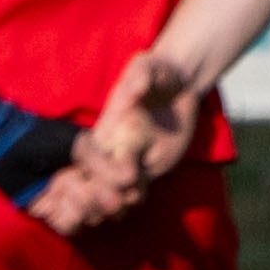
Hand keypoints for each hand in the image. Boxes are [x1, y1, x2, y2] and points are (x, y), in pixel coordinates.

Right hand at [29, 52, 194, 234]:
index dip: (99, 171)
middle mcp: (112, 148)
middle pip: (91, 182)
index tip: (129, 174)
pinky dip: (132, 200)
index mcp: (107, 129)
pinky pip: (133, 191)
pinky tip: (138, 198)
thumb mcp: (149, 65)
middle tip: (119, 202)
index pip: (87, 157)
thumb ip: (140, 74)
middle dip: (98, 198)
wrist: (181, 83)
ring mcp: (129, 160)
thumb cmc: (159, 71)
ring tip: (128, 202)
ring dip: (113, 204)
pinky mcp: (149, 168)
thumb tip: (134, 89)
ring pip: (109, 192)